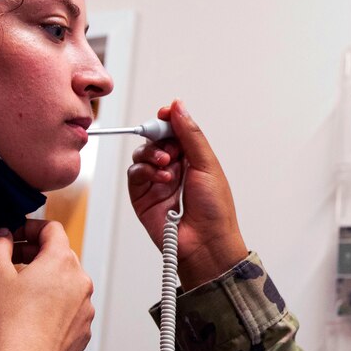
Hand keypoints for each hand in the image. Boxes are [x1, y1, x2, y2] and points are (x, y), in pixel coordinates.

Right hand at [0, 220, 93, 350]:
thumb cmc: (8, 323)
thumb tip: (3, 236)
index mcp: (62, 262)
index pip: (52, 229)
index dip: (30, 227)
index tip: (13, 236)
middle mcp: (81, 283)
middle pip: (60, 256)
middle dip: (35, 255)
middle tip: (10, 263)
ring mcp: (85, 310)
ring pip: (66, 285)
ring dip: (45, 283)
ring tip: (18, 294)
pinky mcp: (82, 332)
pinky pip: (69, 311)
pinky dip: (52, 307)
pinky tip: (30, 319)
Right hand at [127, 100, 247, 289]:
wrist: (206, 243)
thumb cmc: (215, 210)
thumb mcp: (207, 164)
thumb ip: (190, 135)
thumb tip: (178, 107)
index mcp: (193, 159)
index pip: (175, 131)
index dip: (168, 120)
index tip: (164, 113)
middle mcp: (174, 168)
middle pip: (155, 139)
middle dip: (159, 138)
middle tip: (170, 149)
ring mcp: (157, 182)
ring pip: (142, 154)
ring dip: (153, 155)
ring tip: (168, 166)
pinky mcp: (142, 196)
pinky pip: (135, 174)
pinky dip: (145, 171)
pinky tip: (160, 178)